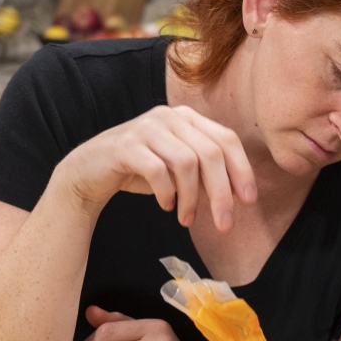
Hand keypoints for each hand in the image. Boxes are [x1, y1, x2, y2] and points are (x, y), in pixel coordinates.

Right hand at [57, 105, 257, 230]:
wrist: (90, 171)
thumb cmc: (142, 170)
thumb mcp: (180, 169)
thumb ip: (207, 173)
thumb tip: (238, 193)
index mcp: (188, 118)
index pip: (226, 140)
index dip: (242, 170)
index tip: (249, 201)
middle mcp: (169, 116)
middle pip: (210, 153)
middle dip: (221, 193)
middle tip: (225, 225)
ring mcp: (146, 128)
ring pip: (186, 163)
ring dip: (192, 198)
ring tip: (187, 219)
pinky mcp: (125, 145)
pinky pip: (157, 170)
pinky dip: (167, 193)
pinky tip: (166, 207)